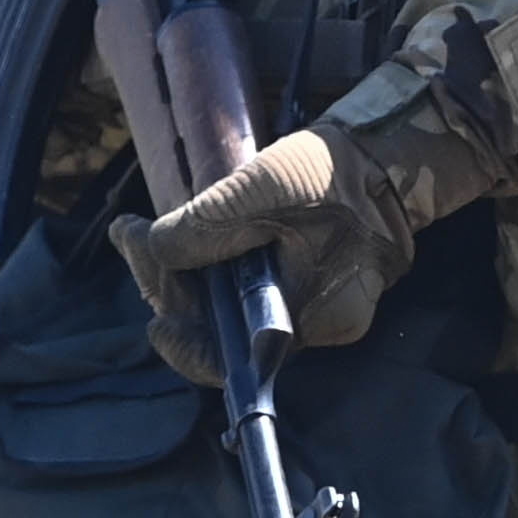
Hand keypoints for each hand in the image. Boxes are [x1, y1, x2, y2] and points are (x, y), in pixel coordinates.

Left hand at [119, 106, 490, 380]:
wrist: (386, 156)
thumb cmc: (336, 172)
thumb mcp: (265, 185)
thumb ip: (208, 223)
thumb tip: (156, 251)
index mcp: (313, 316)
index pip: (235, 360)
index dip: (185, 347)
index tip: (152, 320)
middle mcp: (311, 325)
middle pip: (224, 328)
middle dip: (171, 287)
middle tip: (131, 238)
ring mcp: (308, 305)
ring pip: (230, 308)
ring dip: (182, 274)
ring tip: (139, 234)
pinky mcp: (302, 283)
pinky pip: (244, 290)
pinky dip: (208, 268)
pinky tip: (178, 238)